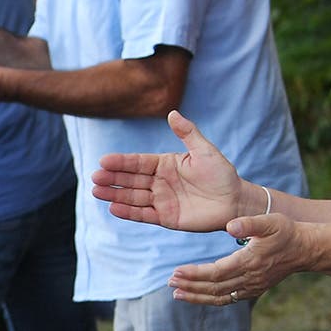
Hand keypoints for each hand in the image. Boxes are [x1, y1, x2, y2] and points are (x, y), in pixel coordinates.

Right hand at [91, 110, 249, 233]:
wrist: (235, 202)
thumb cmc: (222, 174)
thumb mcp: (205, 151)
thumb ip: (187, 133)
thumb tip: (172, 113)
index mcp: (165, 164)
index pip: (138, 162)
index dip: (121, 162)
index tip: (104, 160)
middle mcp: (159, 182)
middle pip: (131, 179)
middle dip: (112, 178)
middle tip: (95, 177)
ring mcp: (160, 200)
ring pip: (132, 197)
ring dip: (114, 194)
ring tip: (97, 191)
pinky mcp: (165, 217)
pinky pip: (143, 214)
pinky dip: (128, 212)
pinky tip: (113, 208)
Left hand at [165, 212, 311, 304]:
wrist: (305, 249)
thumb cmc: (286, 232)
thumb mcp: (271, 221)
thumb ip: (250, 223)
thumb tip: (230, 227)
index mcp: (251, 262)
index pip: (217, 272)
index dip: (195, 274)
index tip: (176, 272)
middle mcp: (250, 279)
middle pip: (214, 288)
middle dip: (191, 286)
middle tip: (170, 282)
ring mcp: (252, 287)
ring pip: (220, 297)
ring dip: (197, 297)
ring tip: (176, 294)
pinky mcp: (253, 290)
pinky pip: (228, 299)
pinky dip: (210, 299)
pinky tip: (195, 296)